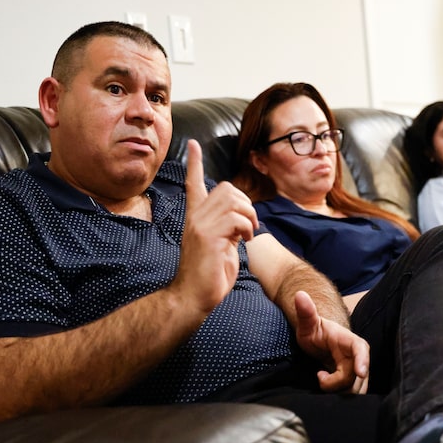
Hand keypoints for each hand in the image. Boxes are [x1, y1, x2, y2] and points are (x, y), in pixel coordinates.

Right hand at [174, 139, 258, 311]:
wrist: (193, 297)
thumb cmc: (209, 276)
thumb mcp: (221, 246)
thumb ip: (228, 228)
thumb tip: (243, 217)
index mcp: (195, 218)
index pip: (193, 184)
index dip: (194, 164)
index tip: (193, 144)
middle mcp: (194, 218)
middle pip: (225, 188)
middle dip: (246, 203)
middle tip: (248, 226)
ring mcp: (199, 226)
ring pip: (233, 201)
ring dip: (249, 217)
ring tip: (246, 235)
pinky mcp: (207, 237)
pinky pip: (236, 219)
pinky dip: (247, 228)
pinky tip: (243, 242)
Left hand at [293, 290, 369, 393]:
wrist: (317, 340)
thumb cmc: (313, 330)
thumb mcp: (307, 323)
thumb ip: (306, 311)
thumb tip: (299, 294)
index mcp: (348, 340)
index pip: (361, 349)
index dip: (363, 361)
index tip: (360, 372)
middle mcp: (357, 356)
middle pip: (356, 376)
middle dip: (338, 383)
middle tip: (320, 377)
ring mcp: (356, 369)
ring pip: (356, 388)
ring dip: (338, 390)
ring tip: (322, 378)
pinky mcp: (352, 380)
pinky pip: (351, 392)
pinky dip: (338, 394)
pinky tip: (326, 383)